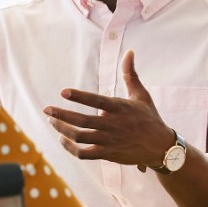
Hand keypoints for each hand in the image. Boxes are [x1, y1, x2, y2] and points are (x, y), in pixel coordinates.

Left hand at [43, 50, 171, 167]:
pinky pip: (84, 154)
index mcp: (120, 108)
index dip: (79, 96)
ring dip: (62, 130)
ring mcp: (109, 141)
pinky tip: (62, 139)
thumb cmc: (149, 118)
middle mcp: (113, 125)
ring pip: (80, 137)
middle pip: (82, 121)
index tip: (63, 91)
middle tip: (47, 109)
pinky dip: (70, 148)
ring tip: (52, 121)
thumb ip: (130, 74)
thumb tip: (129, 51)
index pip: (97, 101)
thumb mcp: (141, 95)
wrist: (161, 147)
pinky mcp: (107, 154)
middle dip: (61, 115)